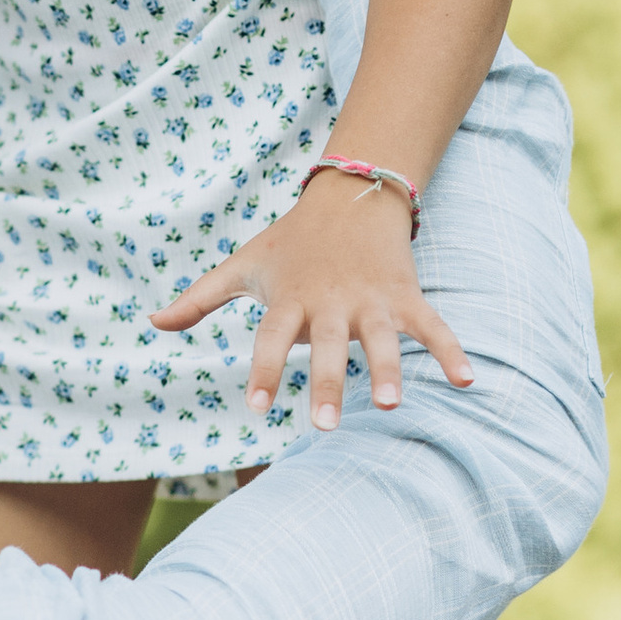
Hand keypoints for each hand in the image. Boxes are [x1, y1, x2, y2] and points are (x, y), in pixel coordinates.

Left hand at [153, 170, 473, 429]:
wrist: (350, 193)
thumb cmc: (289, 243)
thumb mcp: (243, 266)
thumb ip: (200, 299)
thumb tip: (152, 322)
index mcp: (290, 299)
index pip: (271, 338)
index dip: (264, 370)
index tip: (257, 406)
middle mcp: (331, 302)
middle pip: (327, 346)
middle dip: (327, 383)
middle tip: (323, 426)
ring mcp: (372, 300)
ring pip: (381, 338)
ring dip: (388, 370)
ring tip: (390, 405)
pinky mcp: (406, 296)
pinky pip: (433, 326)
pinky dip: (451, 351)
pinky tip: (468, 382)